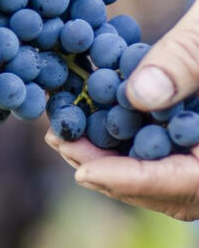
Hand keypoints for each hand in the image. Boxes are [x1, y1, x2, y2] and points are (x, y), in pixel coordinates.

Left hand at [47, 0, 198, 220]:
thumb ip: (187, 60)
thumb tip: (139, 96)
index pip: (192, 181)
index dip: (138, 181)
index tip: (86, 173)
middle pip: (175, 188)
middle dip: (115, 173)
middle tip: (62, 144)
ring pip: (167, 172)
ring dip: (114, 158)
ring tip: (63, 133)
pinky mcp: (196, 127)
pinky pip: (166, 147)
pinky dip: (126, 138)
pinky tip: (87, 116)